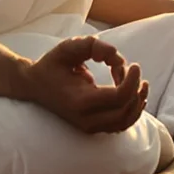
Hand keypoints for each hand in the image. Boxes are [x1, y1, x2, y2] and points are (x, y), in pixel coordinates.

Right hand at [13, 34, 147, 134]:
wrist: (34, 85)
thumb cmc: (52, 65)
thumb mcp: (68, 47)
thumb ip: (93, 46)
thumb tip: (118, 57)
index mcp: (80, 101)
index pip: (118, 98)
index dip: (132, 80)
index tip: (134, 65)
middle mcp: (85, 119)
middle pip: (125, 112)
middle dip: (136, 89)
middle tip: (131, 70)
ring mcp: (89, 127)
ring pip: (125, 123)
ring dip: (138, 101)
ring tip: (140, 82)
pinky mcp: (92, 127)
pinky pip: (120, 125)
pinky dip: (132, 110)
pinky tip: (134, 93)